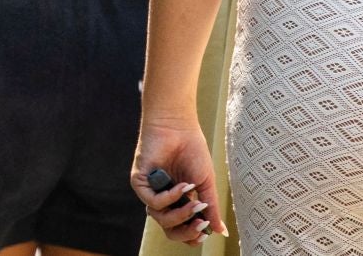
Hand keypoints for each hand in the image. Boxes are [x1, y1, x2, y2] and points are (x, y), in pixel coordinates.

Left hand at [132, 117, 221, 244]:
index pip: (182, 228)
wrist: (179, 127)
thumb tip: (221, 232)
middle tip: (201, 225)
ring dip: (180, 215)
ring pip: (161, 219)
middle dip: (186, 232)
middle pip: (170, 229)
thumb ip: (211, 208)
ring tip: (195, 203)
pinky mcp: (140, 183)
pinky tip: (183, 187)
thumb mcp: (205, 183)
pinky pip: (152, 202)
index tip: (205, 231)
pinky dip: (170, 198)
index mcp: (179, 200)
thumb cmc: (193, 151)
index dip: (192, 235)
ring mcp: (151, 191)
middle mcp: (164, 199)